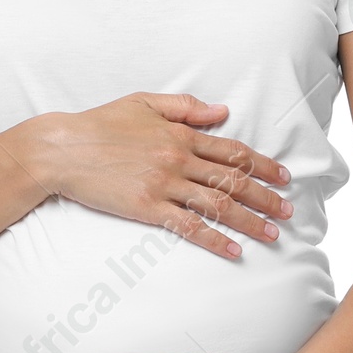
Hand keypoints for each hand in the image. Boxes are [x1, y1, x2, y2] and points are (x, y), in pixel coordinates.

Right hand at [16, 94, 292, 260]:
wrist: (63, 149)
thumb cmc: (99, 123)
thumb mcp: (144, 102)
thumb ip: (186, 107)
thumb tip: (222, 112)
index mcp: (181, 133)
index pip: (232, 151)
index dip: (262, 165)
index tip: (284, 177)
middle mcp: (179, 159)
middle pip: (233, 180)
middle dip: (265, 197)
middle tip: (289, 211)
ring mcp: (164, 184)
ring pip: (218, 204)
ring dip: (249, 221)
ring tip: (272, 234)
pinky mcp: (148, 207)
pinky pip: (188, 226)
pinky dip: (214, 239)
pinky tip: (233, 251)